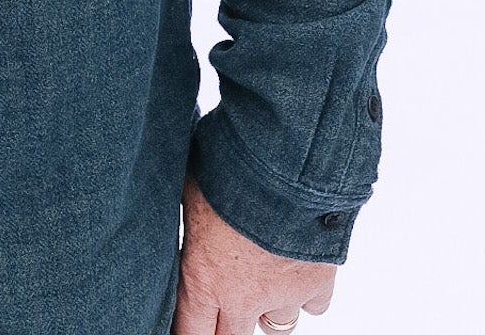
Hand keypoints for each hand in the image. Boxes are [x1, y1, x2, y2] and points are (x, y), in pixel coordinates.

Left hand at [173, 177, 336, 334]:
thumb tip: (167, 202)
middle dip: (227, 328)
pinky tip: (298, 268)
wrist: (285, 166)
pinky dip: (307, 291)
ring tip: (262, 281)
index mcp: (203, 278)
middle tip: (224, 309)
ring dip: (268, 309)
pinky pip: (313, 304)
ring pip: (276, 327)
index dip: (188, 330)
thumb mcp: (190, 191)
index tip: (188, 325)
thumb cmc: (229, 169)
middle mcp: (243, 298)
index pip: (190, 330)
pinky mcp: (317, 284)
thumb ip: (190, 217)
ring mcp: (283, 295)